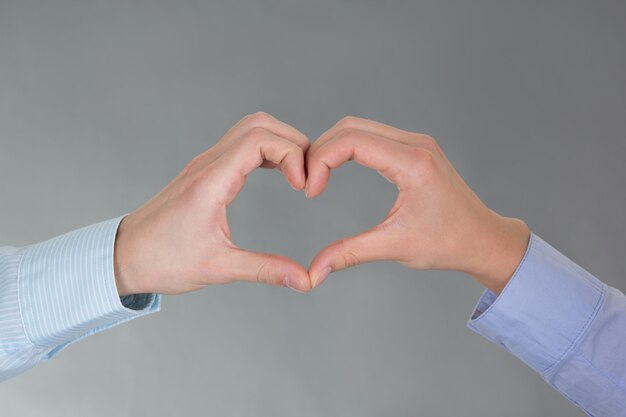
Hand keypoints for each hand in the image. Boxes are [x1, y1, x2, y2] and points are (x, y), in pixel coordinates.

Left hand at [114, 112, 311, 294]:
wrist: (124, 256)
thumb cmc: (162, 261)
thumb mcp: (218, 268)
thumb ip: (265, 270)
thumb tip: (304, 279)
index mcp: (211, 181)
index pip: (260, 140)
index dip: (292, 155)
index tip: (303, 187)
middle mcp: (208, 164)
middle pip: (259, 124)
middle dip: (293, 143)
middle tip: (308, 176)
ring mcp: (204, 164)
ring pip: (249, 129)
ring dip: (279, 142)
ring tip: (298, 173)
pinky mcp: (204, 171)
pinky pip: (240, 144)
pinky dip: (265, 150)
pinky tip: (277, 173)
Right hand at [305, 116, 529, 293]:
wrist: (483, 239)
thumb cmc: (449, 243)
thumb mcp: (395, 247)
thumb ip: (349, 254)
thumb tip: (314, 272)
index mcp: (413, 163)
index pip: (352, 140)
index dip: (321, 160)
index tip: (311, 192)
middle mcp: (415, 144)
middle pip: (350, 127)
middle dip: (321, 151)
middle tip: (308, 183)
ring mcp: (416, 143)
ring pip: (359, 127)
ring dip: (332, 147)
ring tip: (318, 177)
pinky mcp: (414, 149)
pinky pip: (372, 135)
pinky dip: (347, 148)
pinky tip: (337, 169)